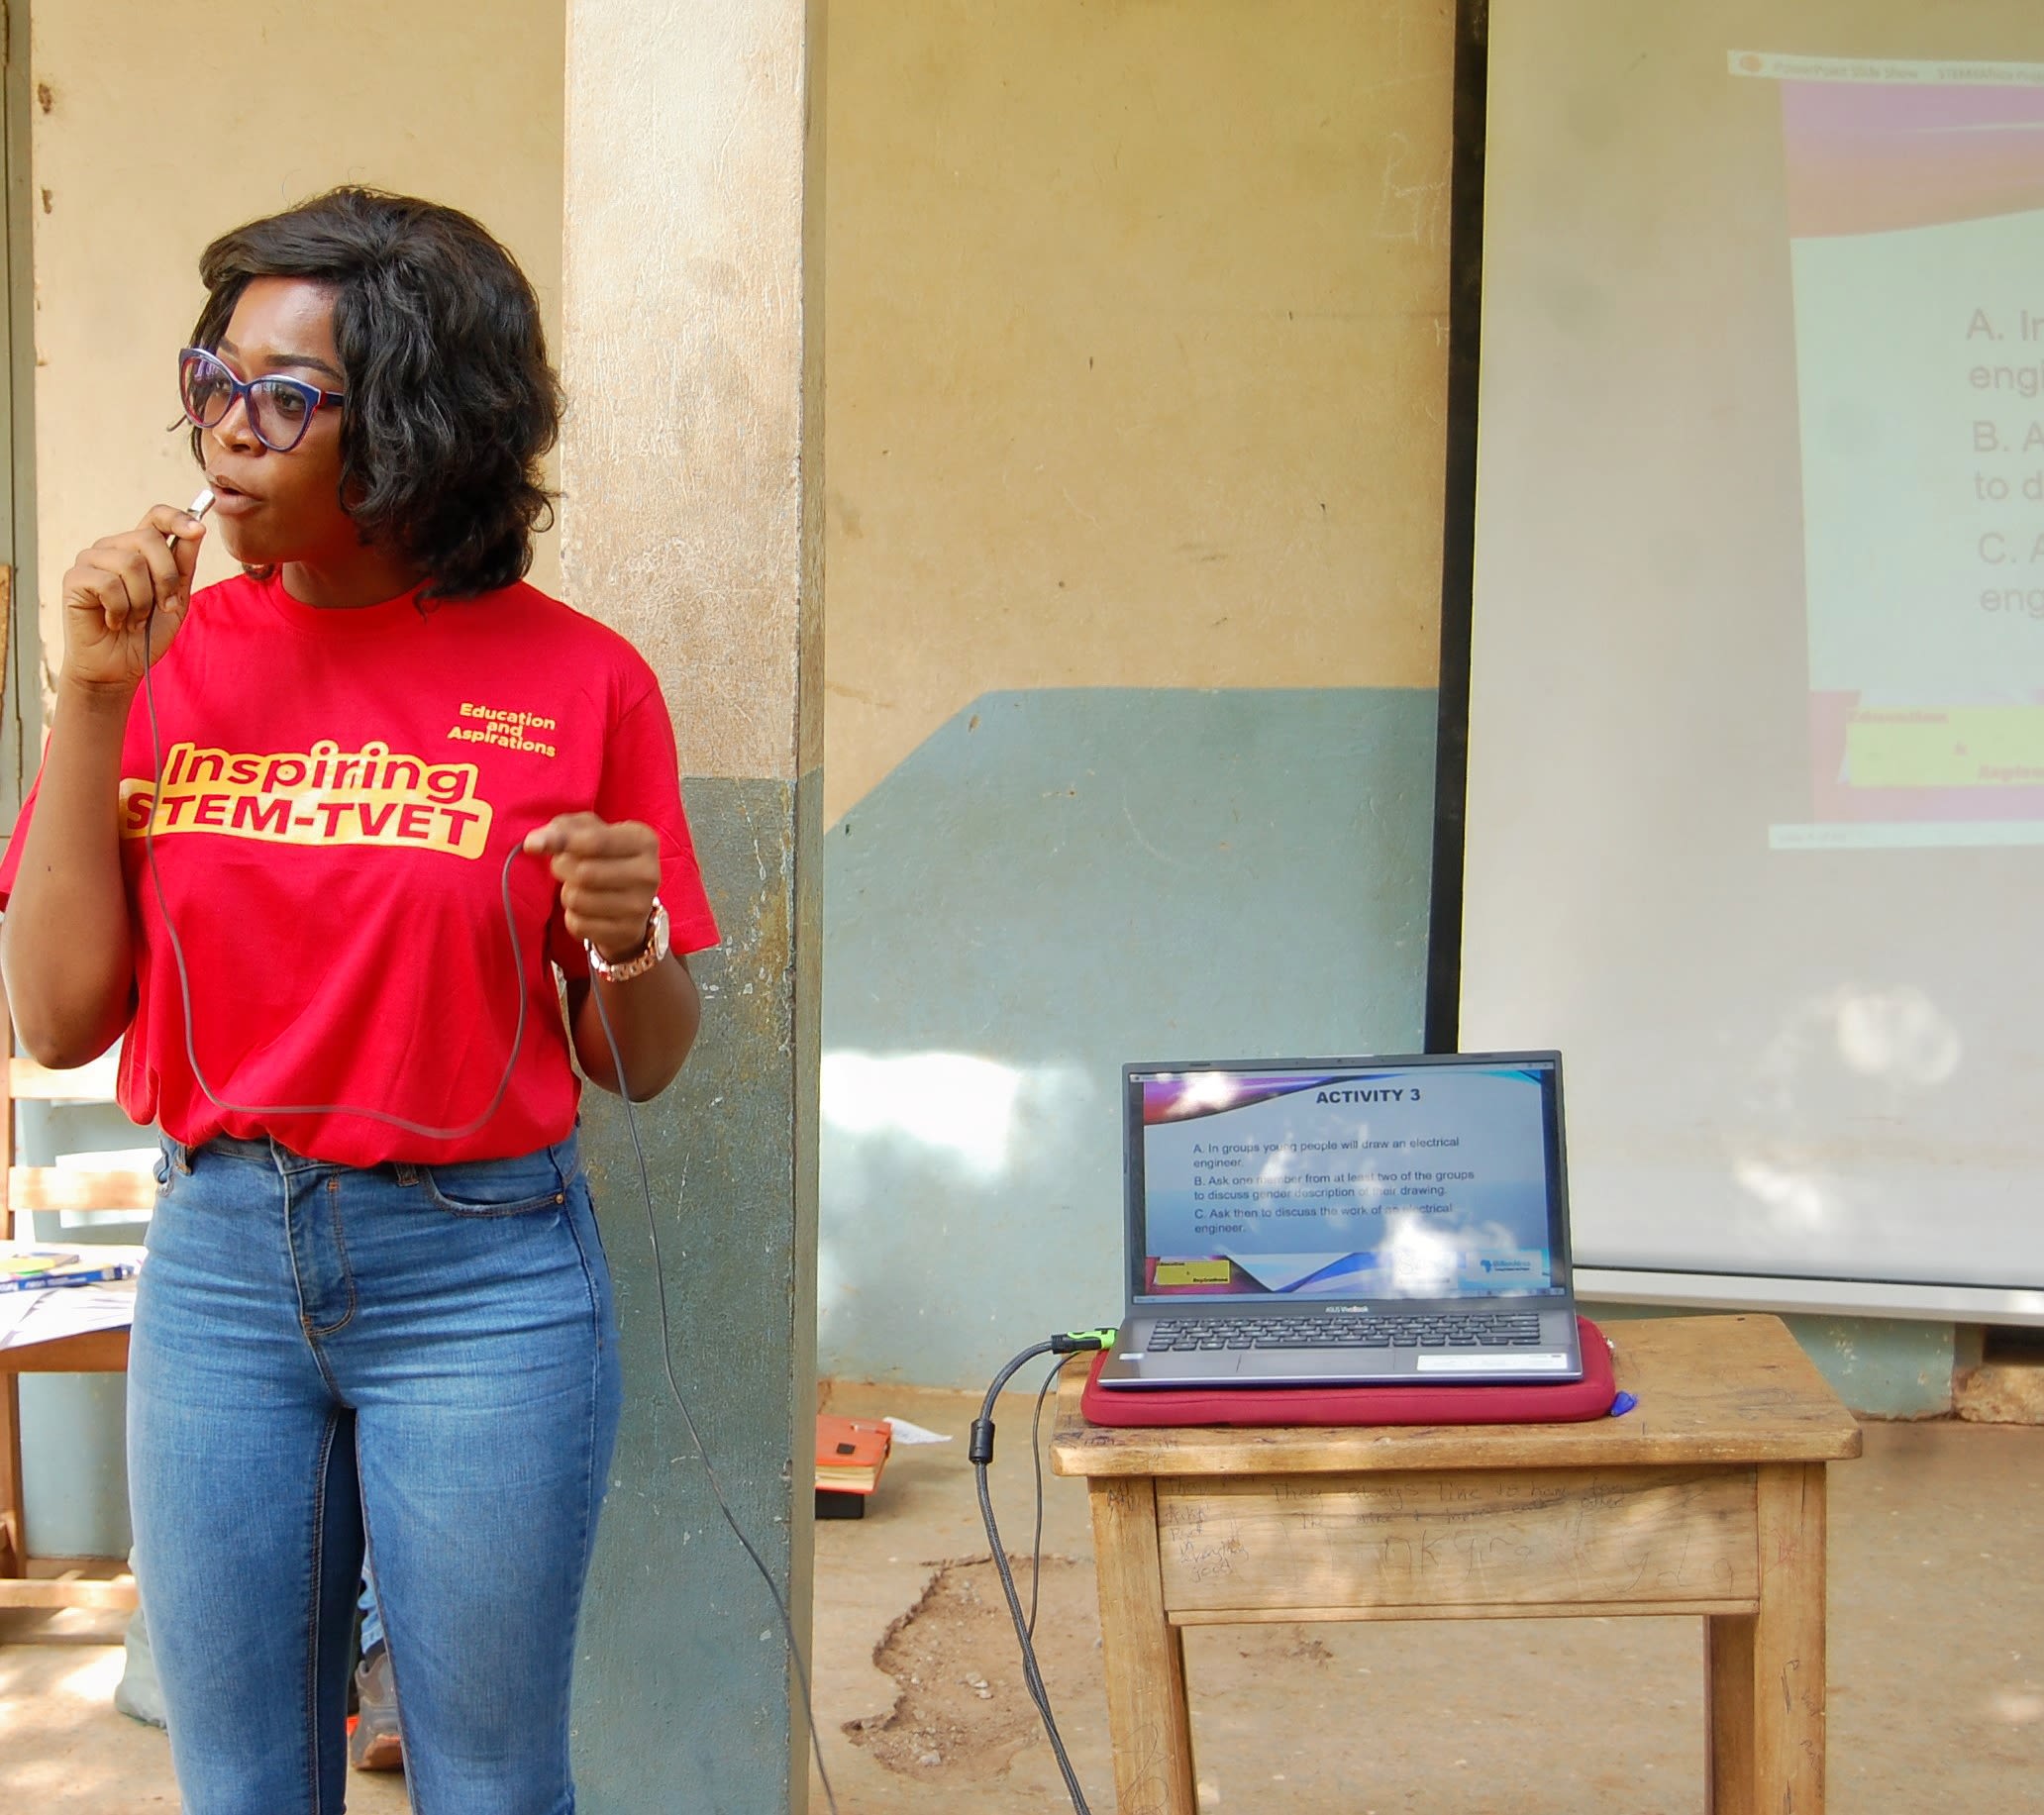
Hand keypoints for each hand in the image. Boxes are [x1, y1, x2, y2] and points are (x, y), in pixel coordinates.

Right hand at [59, 506, 208, 697]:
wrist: (119, 667)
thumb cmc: (146, 633)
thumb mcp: (176, 598)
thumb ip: (184, 564)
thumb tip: (197, 528)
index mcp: (138, 549)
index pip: (156, 516)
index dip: (178, 518)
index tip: (198, 530)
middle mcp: (113, 548)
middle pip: (149, 539)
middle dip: (166, 578)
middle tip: (164, 607)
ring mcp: (90, 560)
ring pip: (130, 563)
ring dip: (143, 601)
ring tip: (135, 618)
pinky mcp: (74, 578)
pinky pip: (108, 583)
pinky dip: (121, 610)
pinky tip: (115, 622)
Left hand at [524, 814, 662, 963]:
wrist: (632, 902)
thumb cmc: (606, 858)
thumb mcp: (591, 832)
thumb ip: (562, 829)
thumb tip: (533, 843)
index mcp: (643, 841)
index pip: (595, 841)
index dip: (560, 842)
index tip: (533, 845)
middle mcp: (648, 873)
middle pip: (583, 872)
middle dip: (562, 869)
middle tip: (566, 868)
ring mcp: (641, 906)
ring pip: (578, 900)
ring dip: (567, 894)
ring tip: (579, 889)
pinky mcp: (627, 932)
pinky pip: (579, 925)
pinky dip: (573, 918)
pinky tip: (586, 911)